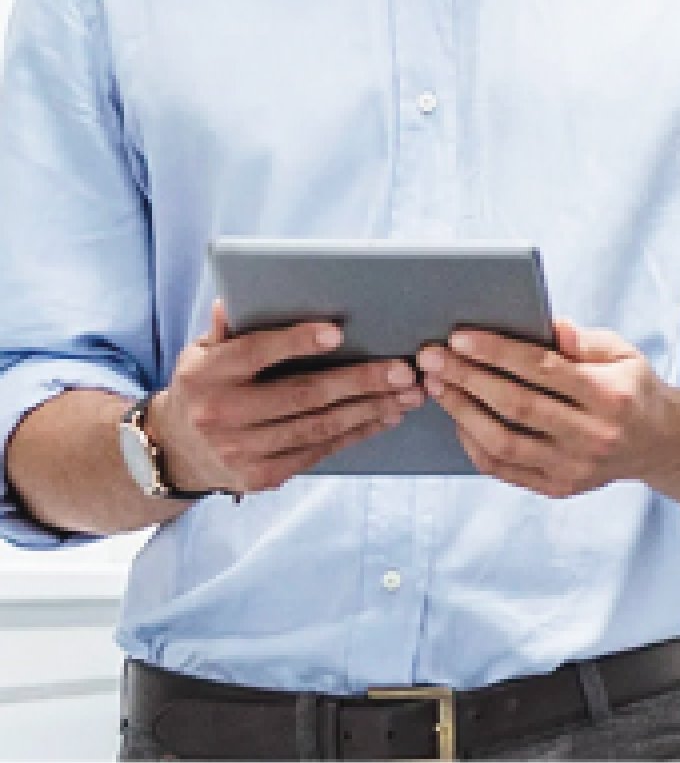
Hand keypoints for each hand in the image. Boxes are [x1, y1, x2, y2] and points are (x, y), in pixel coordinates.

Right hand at [152, 302, 424, 493]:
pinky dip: (357, 432)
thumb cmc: (206, 385)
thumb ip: (227, 328)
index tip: (338, 332)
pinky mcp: (262, 476)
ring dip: (370, 409)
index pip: (256, 353)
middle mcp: (221, 414)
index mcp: (207, 374)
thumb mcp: (203, 352)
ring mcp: (241, 450)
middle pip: (301, 395)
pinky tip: (386, 415)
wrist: (177, 450)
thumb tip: (238, 298)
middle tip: (402, 368)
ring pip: (318, 426)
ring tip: (409, 393)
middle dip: (359, 381)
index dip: (296, 342)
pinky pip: (319, 450)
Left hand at [417, 320, 668, 498]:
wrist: (658, 442)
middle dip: (468, 378)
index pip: (544, 370)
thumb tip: (548, 326)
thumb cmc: (631, 388)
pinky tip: (459, 418)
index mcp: (610, 396)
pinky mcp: (558, 488)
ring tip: (439, 385)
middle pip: (517, 405)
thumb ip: (584, 340)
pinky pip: (503, 468)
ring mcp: (574, 468)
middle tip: (433, 357)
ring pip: (503, 441)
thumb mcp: (622, 353)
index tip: (460, 337)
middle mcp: (593, 436)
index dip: (498, 352)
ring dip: (462, 411)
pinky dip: (473, 443)